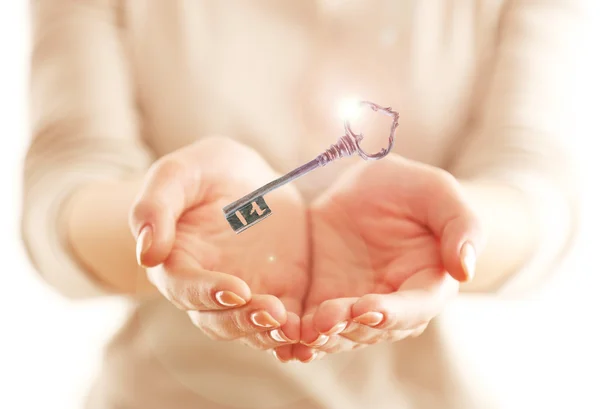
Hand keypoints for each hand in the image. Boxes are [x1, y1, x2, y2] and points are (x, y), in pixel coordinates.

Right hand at [129, 137, 308, 358]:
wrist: (247, 178)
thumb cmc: (205, 172)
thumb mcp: (178, 173)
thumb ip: (156, 205)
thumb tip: (146, 252)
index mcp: (177, 263)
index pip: (185, 287)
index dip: (206, 292)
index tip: (234, 288)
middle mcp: (209, 289)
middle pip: (219, 319)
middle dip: (244, 320)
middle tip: (271, 311)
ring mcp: (247, 294)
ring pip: (253, 328)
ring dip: (271, 333)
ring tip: (294, 327)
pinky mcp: (281, 293)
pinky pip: (288, 321)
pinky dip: (298, 333)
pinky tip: (314, 334)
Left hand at [293, 155, 483, 361]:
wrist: (372, 190)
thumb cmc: (413, 191)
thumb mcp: (438, 194)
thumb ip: (460, 226)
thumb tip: (466, 269)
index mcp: (427, 283)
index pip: (415, 307)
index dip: (393, 312)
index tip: (369, 308)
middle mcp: (393, 304)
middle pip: (373, 329)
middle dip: (348, 327)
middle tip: (325, 321)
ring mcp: (356, 304)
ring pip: (341, 332)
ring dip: (322, 336)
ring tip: (302, 332)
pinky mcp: (325, 299)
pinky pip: (312, 323)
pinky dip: (298, 334)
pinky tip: (283, 338)